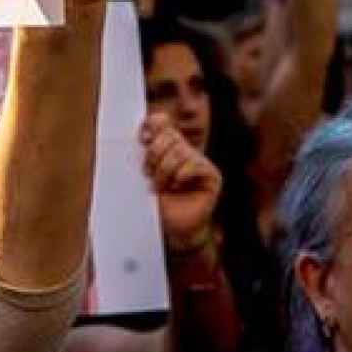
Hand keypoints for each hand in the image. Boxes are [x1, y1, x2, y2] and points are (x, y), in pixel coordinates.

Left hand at [140, 113, 222, 253]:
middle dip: (154, 154)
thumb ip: (141, 155)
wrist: (170, 230)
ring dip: (165, 170)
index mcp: (164, 147)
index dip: (152, 124)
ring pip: (180, 151)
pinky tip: (177, 187)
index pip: (161, 122)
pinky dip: (182, 174)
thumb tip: (139, 133)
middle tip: (147, 174)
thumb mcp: (141, 177)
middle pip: (169, 135)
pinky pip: (195, 164)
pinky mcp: (212, 176)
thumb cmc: (153, 204)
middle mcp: (184, 151)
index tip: (142, 138)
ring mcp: (199, 162)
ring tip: (159, 187)